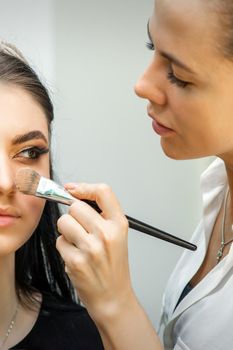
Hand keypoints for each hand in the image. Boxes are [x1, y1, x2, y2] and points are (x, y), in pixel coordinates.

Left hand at [56, 183, 133, 322]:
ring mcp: (91, 248)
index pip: (103, 192)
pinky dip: (64, 248)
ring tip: (78, 243)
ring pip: (64, 222)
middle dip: (73, 216)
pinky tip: (76, 257)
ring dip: (66, 231)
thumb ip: (101, 214)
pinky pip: (59, 242)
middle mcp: (107, 234)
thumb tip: (74, 193)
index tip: (73, 189)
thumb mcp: (118, 235)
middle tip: (81, 229)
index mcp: (119, 225)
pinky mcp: (76, 261)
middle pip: (76, 206)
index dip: (85, 187)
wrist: (113, 297)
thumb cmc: (114, 266)